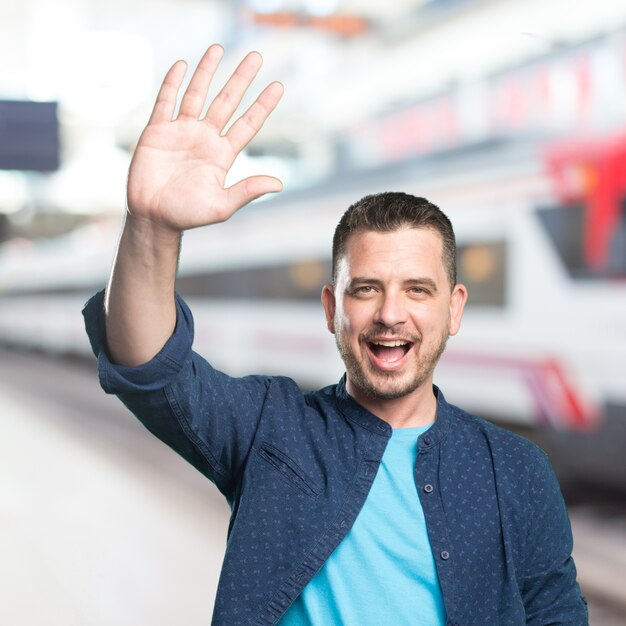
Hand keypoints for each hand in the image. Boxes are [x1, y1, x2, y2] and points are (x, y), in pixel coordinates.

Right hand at [126, 44, 283, 232]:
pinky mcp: (157, 131)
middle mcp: (205, 138)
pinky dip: (172, 83)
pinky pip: (166, 101)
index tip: (278, 86)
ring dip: (207, 72)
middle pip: (226, 102)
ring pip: (197, 95)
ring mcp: (181, 132)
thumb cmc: (187, 215)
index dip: (262, 106)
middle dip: (241, 79)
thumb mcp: (221, 206)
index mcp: (222, 155)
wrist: (153, 217)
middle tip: (256, 56)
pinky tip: (182, 65)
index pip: (247, 124)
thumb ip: (247, 191)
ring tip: (218, 48)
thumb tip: (279, 184)